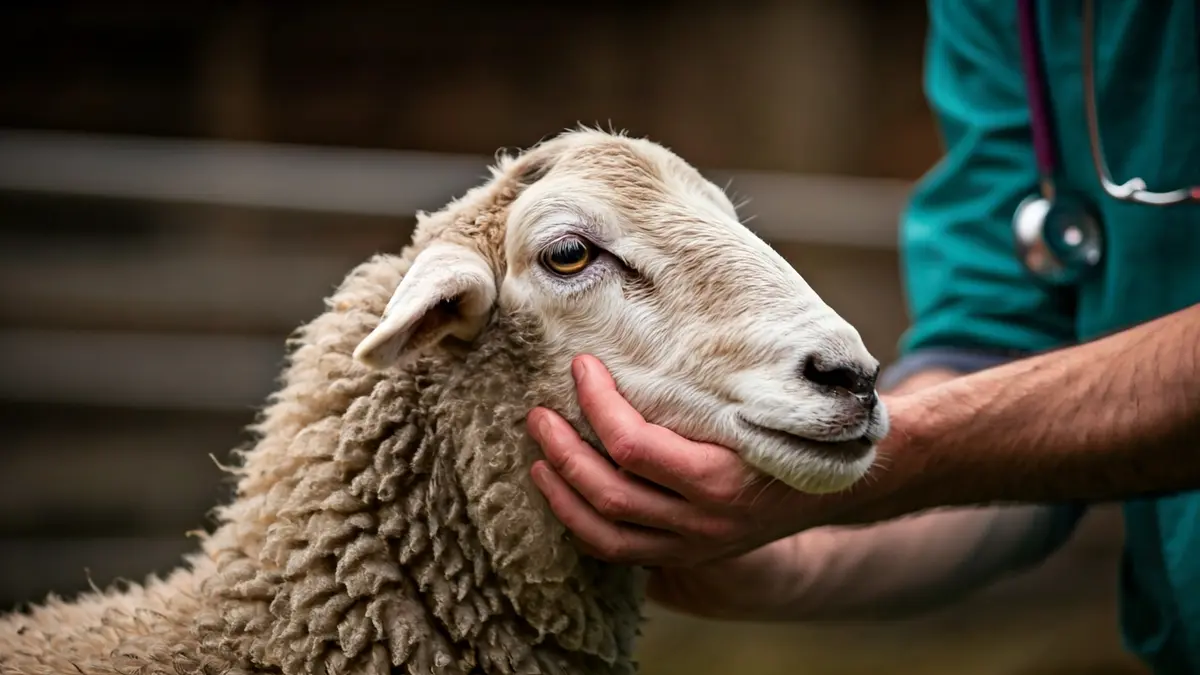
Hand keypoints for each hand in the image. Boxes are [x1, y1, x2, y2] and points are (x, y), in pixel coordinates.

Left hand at [526, 354, 875, 567]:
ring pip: (606, 534)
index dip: (597, 404)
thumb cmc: (796, 424)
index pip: (633, 447)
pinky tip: (564, 496)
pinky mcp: (687, 557)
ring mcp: (694, 546)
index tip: (581, 366)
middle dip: (563, 451)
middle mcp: (705, 521)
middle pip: (609, 494)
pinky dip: (584, 526)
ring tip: (538, 458)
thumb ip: (710, 380)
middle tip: (537, 413)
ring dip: (562, 495)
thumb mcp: (761, 400)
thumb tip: (645, 320)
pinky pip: (621, 552)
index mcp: (721, 478)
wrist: (843, 481)